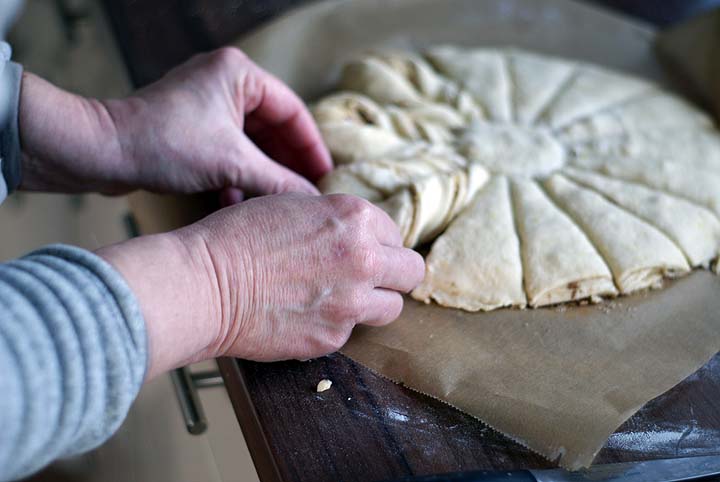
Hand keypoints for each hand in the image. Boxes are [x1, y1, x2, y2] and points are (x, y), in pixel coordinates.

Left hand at [19, 47, 330, 195]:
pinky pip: (228, 149)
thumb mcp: (231, 164)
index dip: (312, 147)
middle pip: (273, 127)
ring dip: (261, 173)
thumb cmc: (163, 144)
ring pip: (251, 142)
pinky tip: (235, 200)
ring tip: (275, 202)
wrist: (99, 152)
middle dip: (287, 164)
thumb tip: (312, 201)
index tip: (326, 177)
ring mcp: (206, 103)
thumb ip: (278, 182)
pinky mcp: (191, 125)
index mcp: (240, 74)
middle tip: (306, 194)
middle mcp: (225, 81)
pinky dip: (236, 174)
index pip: (293, 110)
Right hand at [98, 193, 424, 377]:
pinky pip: (353, 331)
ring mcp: (352, 302)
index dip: (377, 242)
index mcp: (355, 218)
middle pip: (411, 272)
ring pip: (393, 307)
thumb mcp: (293, 206)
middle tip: (370, 278)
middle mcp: (364, 258)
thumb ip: (336, 221)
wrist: (204, 284)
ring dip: (374, 303)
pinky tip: (309, 314)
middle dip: (394, 274)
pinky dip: (337, 324)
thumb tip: (358, 237)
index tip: (361, 250)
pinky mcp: (334, 337)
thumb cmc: (236, 237)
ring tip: (343, 299)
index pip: (395, 233)